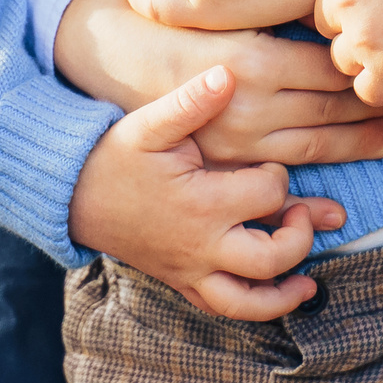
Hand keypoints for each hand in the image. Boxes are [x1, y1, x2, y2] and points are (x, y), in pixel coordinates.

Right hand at [54, 0, 382, 167]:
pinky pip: (280, 186)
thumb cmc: (166, 29)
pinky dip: (315, 190)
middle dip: (374, 106)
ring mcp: (239, 146)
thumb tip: (329, 3)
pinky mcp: (224, 172)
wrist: (109, 70)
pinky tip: (341, 198)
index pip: (328, 68)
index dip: (365, 65)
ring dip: (359, 143)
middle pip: (331, 108)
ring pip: (315, 147)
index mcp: (253, 61)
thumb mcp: (217, 13)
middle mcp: (251, 109)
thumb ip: (271, 15)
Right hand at [67, 65, 342, 319]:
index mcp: (201, 203)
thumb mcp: (149, 123)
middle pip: (271, 258)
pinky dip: (255, 308)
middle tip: (299, 211)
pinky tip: (276, 296)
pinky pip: (223, 309)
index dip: (278, 174)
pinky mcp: (182, 283)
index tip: (267, 162)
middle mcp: (201, 246)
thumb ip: (191, 101)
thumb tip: (227, 74)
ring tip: (309, 283)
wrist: (74, 196)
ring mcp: (191, 271)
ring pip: (249, 303)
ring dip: (284, 295)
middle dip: (298, 236)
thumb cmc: (116, 157)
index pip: (268, 193)